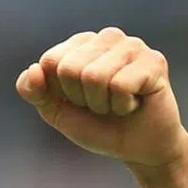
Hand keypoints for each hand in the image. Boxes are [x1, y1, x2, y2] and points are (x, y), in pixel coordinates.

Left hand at [15, 27, 187, 168]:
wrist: (139, 150)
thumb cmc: (100, 126)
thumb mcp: (57, 112)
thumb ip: (35, 92)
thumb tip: (34, 69)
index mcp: (82, 43)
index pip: (50, 62)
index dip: (62, 93)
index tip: (82, 101)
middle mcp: (107, 37)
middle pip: (70, 69)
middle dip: (83, 99)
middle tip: (103, 105)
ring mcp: (132, 46)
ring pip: (95, 77)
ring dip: (104, 104)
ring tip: (119, 104)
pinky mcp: (153, 61)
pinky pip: (120, 85)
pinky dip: (123, 106)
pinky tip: (135, 104)